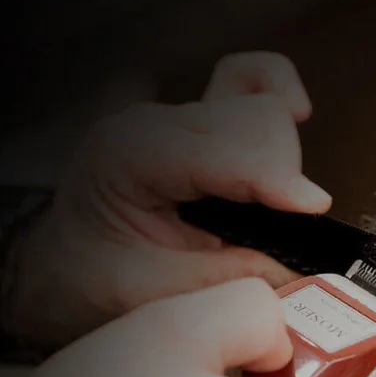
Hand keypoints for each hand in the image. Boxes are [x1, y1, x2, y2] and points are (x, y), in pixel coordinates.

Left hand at [6, 52, 329, 350]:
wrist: (63, 269)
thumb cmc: (92, 280)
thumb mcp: (151, 295)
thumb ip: (225, 280)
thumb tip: (302, 272)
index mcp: (128, 155)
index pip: (222, 148)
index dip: (274, 177)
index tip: (312, 209)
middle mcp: (155, 123)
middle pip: (253, 120)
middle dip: (281, 175)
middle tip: (280, 231)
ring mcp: (179, 117)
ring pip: (262, 106)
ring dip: (283, 156)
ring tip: (275, 206)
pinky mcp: (200, 123)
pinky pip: (251, 80)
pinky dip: (279, 98)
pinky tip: (297, 115)